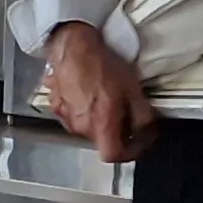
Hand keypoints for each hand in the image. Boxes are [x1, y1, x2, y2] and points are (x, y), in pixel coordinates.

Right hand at [40, 22, 155, 163]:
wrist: (73, 47)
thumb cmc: (102, 65)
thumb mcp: (133, 90)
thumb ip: (143, 118)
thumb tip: (146, 132)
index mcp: (101, 124)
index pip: (114, 155)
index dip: (129, 153)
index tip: (138, 143)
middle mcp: (80, 126)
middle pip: (101, 140)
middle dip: (115, 131)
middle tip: (124, 112)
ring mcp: (64, 117)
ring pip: (87, 128)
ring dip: (97, 119)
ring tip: (104, 97)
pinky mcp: (55, 106)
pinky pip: (73, 115)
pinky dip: (82, 109)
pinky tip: (87, 91)